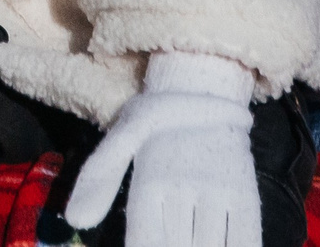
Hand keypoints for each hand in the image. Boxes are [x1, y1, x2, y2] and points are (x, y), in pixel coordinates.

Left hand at [65, 53, 261, 246]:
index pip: (145, 241)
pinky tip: (229, 243)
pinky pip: (244, 239)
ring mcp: (216, 187)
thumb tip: (74, 221)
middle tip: (176, 237)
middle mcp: (181, 185)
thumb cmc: (155, 123)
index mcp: (148, 181)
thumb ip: (98, 184)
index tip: (154, 241)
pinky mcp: (245, 190)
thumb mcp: (119, 144)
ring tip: (197, 238)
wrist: (202, 88)